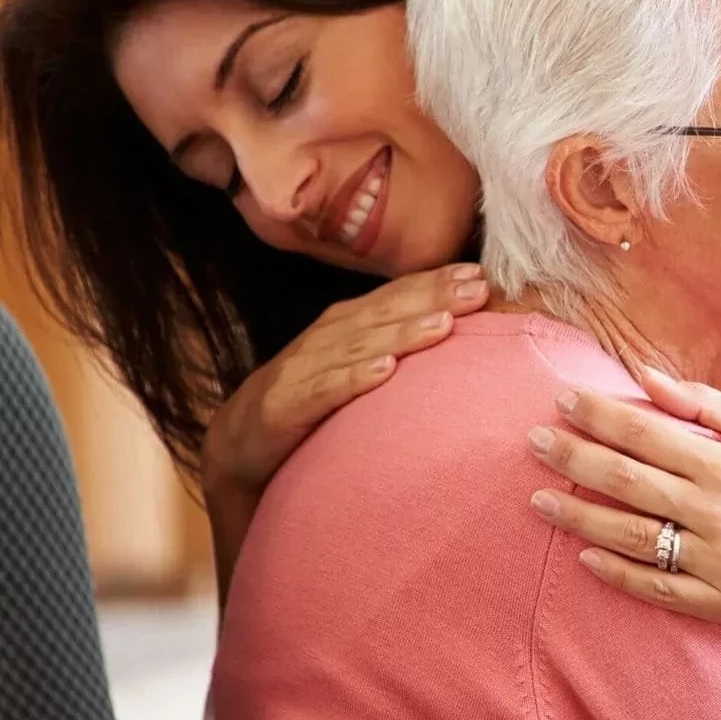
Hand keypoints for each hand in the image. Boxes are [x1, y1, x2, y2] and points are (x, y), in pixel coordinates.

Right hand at [200, 263, 489, 503]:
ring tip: (442, 326)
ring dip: (402, 334)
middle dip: (431, 297)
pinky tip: (383, 372)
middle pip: (384, 312)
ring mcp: (304, 370)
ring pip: (359, 346)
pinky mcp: (284, 406)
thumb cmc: (309, 400)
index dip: (435, 282)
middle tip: (476, 288)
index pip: (395, 297)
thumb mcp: (352, 366)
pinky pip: (323, 391)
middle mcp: (326, 338)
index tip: (481, 274)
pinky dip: (353, 379)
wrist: (239, 445)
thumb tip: (453, 329)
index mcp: (345, 325)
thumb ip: (392, 345)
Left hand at [526, 370, 720, 636]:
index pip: (647, 434)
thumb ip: (706, 405)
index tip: (561, 401)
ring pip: (630, 536)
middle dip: (574, 458)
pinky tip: (583, 557)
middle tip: (533, 442)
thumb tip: (645, 376)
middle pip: (627, 481)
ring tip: (540, 499)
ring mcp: (717, 561)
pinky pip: (656, 588)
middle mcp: (718, 512)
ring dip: (579, 517)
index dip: (599, 416)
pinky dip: (616, 573)